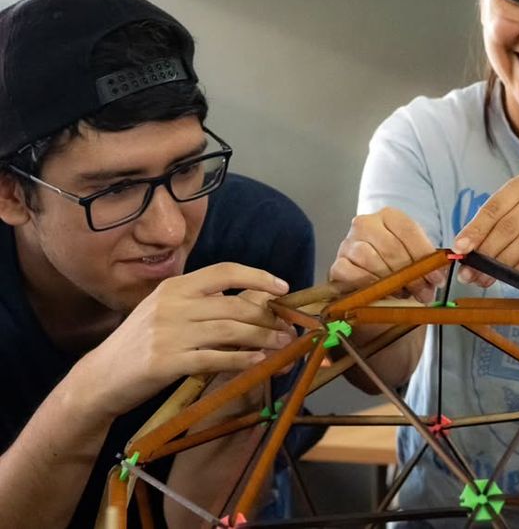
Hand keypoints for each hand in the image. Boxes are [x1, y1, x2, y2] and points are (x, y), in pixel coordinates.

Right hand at [78, 263, 292, 415]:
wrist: (100, 378)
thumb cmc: (141, 345)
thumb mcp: (166, 312)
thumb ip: (202, 304)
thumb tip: (253, 303)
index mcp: (174, 286)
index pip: (224, 271)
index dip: (258, 276)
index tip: (282, 288)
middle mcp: (171, 304)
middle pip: (233, 305)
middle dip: (268, 318)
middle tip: (288, 329)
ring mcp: (167, 333)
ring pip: (229, 330)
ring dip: (262, 339)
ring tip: (282, 346)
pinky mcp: (165, 362)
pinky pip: (214, 358)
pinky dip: (240, 359)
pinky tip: (258, 362)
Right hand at [328, 207, 442, 301]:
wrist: (368, 278)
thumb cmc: (395, 263)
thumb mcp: (413, 256)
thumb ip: (426, 262)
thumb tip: (438, 273)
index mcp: (388, 216)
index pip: (408, 230)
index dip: (424, 256)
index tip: (437, 278)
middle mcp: (365, 224)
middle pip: (391, 247)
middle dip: (411, 275)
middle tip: (424, 293)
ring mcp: (348, 243)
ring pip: (371, 260)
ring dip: (391, 282)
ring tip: (405, 294)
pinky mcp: (337, 264)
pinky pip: (354, 275)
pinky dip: (370, 286)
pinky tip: (382, 294)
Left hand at [452, 171, 518, 286]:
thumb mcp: (516, 211)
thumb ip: (491, 226)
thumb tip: (463, 249)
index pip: (494, 207)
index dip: (476, 229)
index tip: (460, 248)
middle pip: (509, 226)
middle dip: (487, 253)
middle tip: (471, 273)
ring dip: (503, 263)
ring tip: (487, 278)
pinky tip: (512, 274)